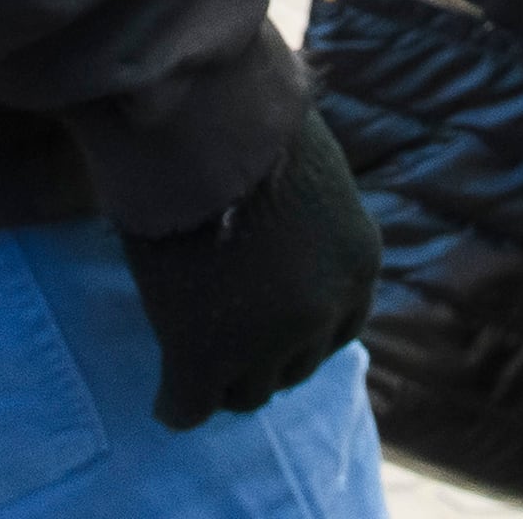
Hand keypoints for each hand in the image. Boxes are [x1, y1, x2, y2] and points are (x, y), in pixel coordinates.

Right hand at [117, 107, 380, 429]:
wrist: (197, 120)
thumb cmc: (241, 114)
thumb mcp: (301, 166)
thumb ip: (303, 212)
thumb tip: (275, 217)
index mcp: (358, 261)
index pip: (340, 326)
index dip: (302, 328)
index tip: (271, 322)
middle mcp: (324, 309)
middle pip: (296, 366)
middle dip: (265, 357)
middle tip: (228, 342)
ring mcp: (265, 340)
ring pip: (247, 392)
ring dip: (223, 380)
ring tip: (194, 367)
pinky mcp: (204, 356)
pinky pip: (190, 407)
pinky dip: (177, 404)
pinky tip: (164, 398)